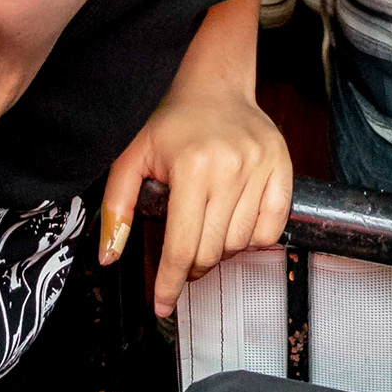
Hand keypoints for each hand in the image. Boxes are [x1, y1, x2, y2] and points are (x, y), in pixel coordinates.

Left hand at [99, 82, 290, 321]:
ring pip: (241, 243)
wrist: (214, 85)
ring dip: (220, 251)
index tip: (162, 306)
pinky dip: (253, 239)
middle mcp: (230, 168)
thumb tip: (109, 257)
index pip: (182, 245)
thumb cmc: (170, 122)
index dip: (170, 282)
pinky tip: (235, 225)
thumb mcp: (131, 157)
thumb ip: (116, 208)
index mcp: (191, 167)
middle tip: (183, 259)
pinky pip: (271, 229)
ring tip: (206, 231)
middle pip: (212, 251)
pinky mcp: (282, 167)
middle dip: (193, 267)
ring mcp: (260, 167)